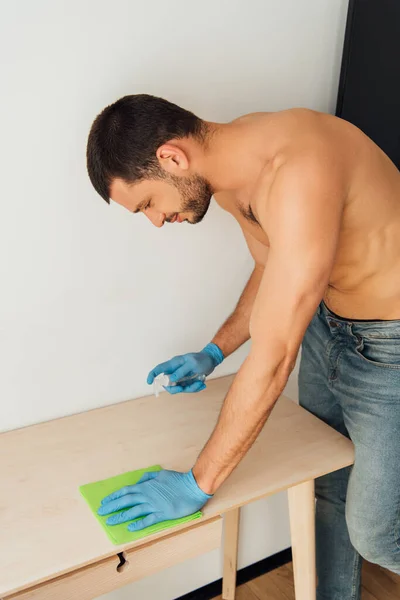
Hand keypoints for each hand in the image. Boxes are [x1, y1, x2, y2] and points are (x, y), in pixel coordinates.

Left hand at [97, 469, 211, 531]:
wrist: (192, 487)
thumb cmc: (178, 480)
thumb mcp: (161, 474)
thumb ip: (149, 477)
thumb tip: (139, 481)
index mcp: (146, 486)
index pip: (126, 491)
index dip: (114, 497)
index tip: (104, 502)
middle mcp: (147, 495)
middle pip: (126, 501)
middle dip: (112, 507)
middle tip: (101, 512)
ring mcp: (154, 505)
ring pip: (133, 511)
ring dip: (121, 516)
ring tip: (110, 522)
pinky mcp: (162, 514)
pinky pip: (148, 520)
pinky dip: (138, 524)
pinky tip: (130, 528)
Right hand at [147, 343, 223, 393]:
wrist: (211, 360)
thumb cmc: (201, 359)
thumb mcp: (192, 364)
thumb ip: (181, 371)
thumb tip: (171, 379)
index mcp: (174, 364)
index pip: (159, 369)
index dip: (152, 375)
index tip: (149, 382)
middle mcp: (175, 371)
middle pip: (168, 384)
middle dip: (176, 388)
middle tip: (184, 388)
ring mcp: (180, 377)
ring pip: (179, 388)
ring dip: (190, 388)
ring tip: (200, 382)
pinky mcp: (186, 382)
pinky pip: (187, 389)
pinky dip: (195, 388)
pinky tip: (202, 383)